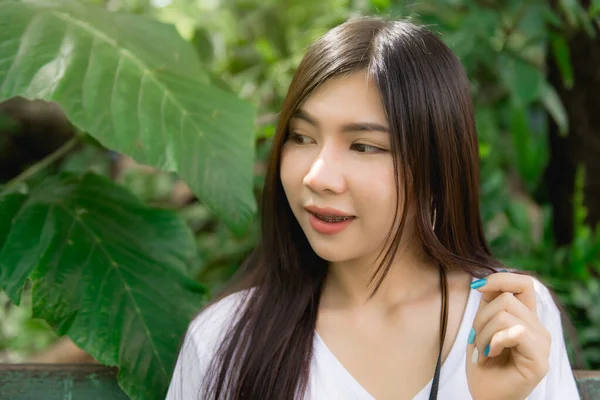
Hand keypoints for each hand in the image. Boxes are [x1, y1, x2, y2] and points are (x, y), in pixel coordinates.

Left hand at [466, 272, 550, 399]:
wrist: (485, 395)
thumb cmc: (483, 363)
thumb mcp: (482, 327)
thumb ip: (489, 305)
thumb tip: (484, 282)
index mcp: (526, 318)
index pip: (524, 283)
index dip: (500, 279)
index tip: (477, 287)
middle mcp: (538, 328)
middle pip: (507, 298)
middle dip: (481, 317)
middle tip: (477, 340)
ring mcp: (542, 344)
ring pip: (505, 315)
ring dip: (483, 333)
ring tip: (483, 351)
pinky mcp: (539, 360)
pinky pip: (515, 332)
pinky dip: (494, 341)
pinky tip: (491, 354)